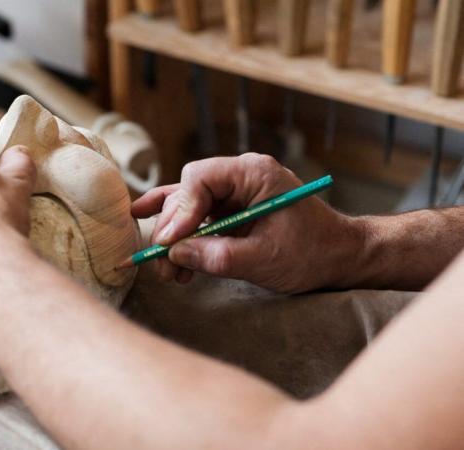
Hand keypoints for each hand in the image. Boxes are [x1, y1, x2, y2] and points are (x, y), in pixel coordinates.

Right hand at [132, 154, 362, 292]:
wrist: (340, 258)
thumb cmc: (313, 253)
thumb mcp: (264, 259)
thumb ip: (217, 256)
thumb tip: (175, 254)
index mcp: (254, 174)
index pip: (200, 178)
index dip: (180, 210)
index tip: (171, 243)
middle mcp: (241, 176)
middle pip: (188, 193)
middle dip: (172, 229)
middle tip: (162, 263)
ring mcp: (236, 193)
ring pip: (189, 207)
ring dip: (175, 237)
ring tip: (166, 269)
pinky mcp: (233, 210)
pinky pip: (200, 216)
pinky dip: (183, 233)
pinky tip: (161, 241)